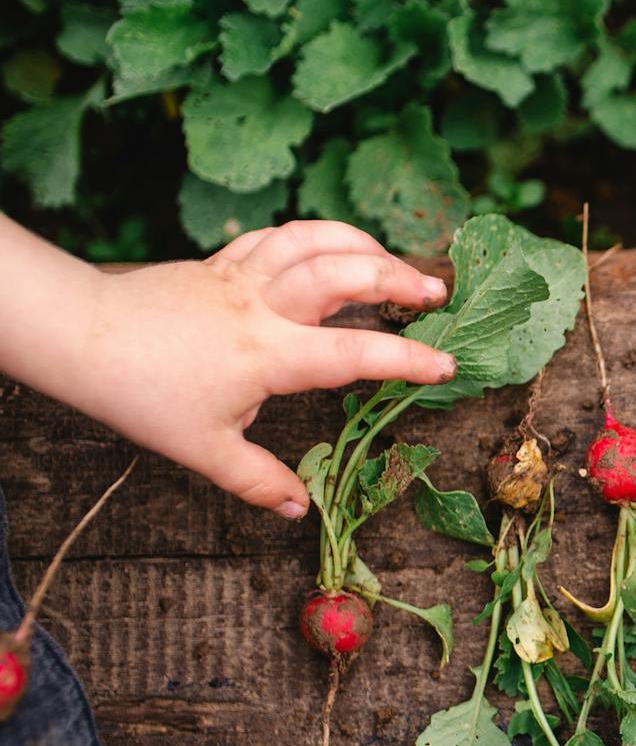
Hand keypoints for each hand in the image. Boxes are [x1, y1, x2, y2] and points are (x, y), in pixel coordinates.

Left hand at [66, 222, 452, 516]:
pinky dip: (313, 237)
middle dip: (397, 279)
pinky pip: (277, 237)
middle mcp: (264, 307)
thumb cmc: (140, 393)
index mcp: (268, 355)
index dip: (407, 361)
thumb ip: (257, 479)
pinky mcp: (221, 263)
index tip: (445, 365)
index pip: (354, 356)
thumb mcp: (202, 449)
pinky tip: (330, 248)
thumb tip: (298, 508)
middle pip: (343, 275)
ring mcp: (242, 277)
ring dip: (362, 244)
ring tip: (394, 260)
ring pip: (313, 241)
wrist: (80, 336)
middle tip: (437, 293)